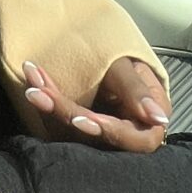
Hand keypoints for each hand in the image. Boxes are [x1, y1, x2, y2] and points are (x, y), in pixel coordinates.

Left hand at [19, 58, 170, 152]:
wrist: (102, 53)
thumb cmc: (122, 58)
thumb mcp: (129, 68)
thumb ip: (138, 92)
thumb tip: (159, 119)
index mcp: (147, 123)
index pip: (136, 140)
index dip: (112, 132)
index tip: (83, 119)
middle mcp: (124, 135)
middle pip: (97, 137)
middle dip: (66, 112)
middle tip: (39, 91)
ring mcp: (99, 136)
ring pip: (74, 133)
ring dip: (49, 107)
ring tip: (32, 83)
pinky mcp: (78, 133)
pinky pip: (60, 126)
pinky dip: (46, 105)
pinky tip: (32, 84)